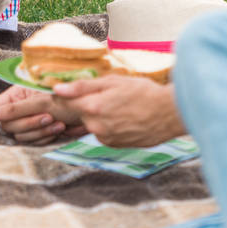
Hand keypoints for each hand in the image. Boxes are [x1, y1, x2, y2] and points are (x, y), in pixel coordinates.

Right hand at [0, 84, 84, 144]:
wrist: (89, 107)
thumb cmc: (66, 97)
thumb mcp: (39, 101)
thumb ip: (13, 109)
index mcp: (17, 95)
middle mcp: (21, 109)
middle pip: (9, 125)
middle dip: (29, 123)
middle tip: (48, 117)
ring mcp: (31, 123)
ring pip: (22, 136)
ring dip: (41, 131)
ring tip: (59, 122)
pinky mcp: (41, 134)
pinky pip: (35, 143)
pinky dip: (48, 137)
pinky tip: (61, 128)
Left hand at [52, 75, 185, 147]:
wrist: (169, 114)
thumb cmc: (143, 92)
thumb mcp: (112, 82)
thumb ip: (82, 86)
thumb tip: (56, 89)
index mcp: (92, 107)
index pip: (65, 103)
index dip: (67, 96)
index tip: (70, 91)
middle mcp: (96, 126)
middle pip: (80, 114)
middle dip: (89, 104)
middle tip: (110, 95)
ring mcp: (105, 138)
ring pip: (92, 123)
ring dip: (100, 116)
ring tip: (121, 107)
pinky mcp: (114, 145)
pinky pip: (104, 132)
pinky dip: (109, 125)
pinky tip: (125, 118)